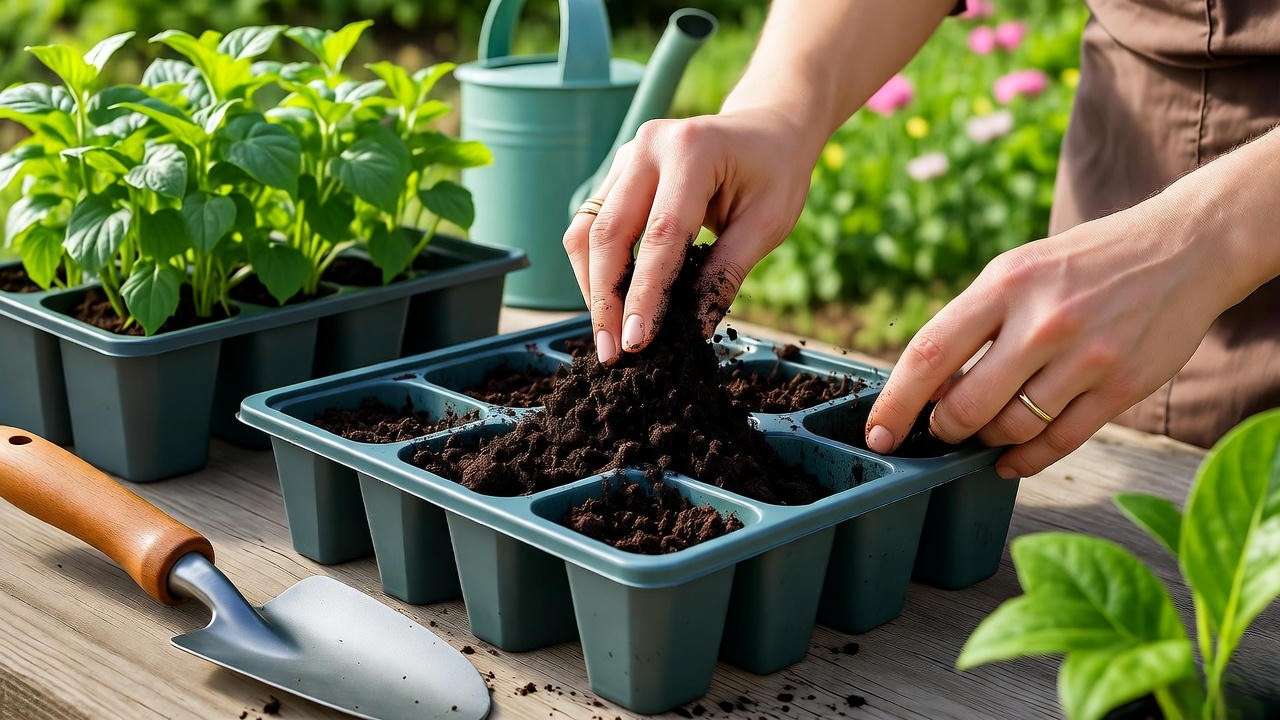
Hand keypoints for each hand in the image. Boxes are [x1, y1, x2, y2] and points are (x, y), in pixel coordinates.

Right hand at [561, 107, 820, 362]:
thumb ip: (726, 274)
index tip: (637, 342)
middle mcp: (648, 147)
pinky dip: (597, 268)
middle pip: (608, 232)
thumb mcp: (766, 224)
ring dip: (593, 286)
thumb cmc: (774, 173)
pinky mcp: (617, 174)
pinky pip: (592, 225)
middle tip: (612, 352)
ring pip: (587, 230)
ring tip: (608, 335)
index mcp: (691, 151)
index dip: (645, 294)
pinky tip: (611, 303)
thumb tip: (694, 331)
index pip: (660, 235)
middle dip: (606, 299)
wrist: (766, 128)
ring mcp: (626, 157)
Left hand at [863, 191, 1238, 477]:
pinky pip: (1058, 443)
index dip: (895, 402)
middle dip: (944, 429)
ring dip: (987, 442)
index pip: (929, 353)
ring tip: (984, 433)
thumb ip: (973, 323)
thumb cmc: (1082, 266)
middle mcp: (1043, 321)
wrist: (1182, 249)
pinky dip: (1024, 460)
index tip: (877, 434)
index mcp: (1005, 284)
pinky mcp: (1121, 386)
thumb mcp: (1018, 271)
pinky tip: (1010, 460)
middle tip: (944, 429)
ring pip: (1011, 429)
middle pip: (966, 405)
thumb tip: (927, 389)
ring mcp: (1086, 357)